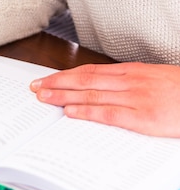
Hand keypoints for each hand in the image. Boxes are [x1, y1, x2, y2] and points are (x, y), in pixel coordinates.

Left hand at [30, 62, 179, 136]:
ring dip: (64, 96)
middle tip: (34, 87)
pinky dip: (86, 111)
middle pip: (85, 80)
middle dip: (56, 83)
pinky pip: (108, 113)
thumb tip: (103, 90)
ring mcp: (137, 98)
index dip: (65, 75)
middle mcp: (131, 81)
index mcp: (134, 72)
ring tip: (43, 98)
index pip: (91, 72)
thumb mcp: (156, 81)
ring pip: (91, 94)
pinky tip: (69, 112)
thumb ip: (130, 85)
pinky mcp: (143, 117)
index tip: (46, 79)